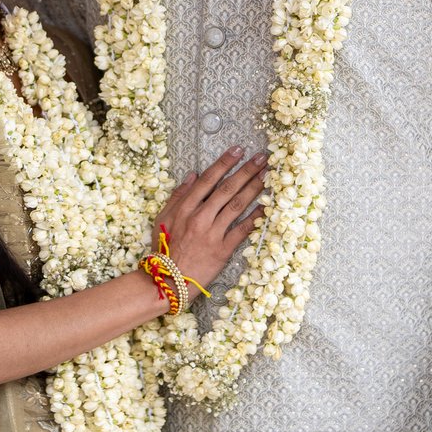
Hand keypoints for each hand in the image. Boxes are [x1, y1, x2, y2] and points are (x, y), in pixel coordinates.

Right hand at [156, 148, 268, 289]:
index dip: (224, 163)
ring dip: (254, 188)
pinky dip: (255, 217)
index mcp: (185, 208)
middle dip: (246, 171)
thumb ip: (178, 196)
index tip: (238, 150)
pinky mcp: (223, 250)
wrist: (168, 281)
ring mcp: (212, 234)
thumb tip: (193, 175)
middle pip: (227, 189)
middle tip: (262, 158)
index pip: (208, 180)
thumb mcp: (163, 219)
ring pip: (236, 205)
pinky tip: (266, 206)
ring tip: (268, 175)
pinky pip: (242, 230)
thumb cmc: (164, 250)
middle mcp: (200, 218)